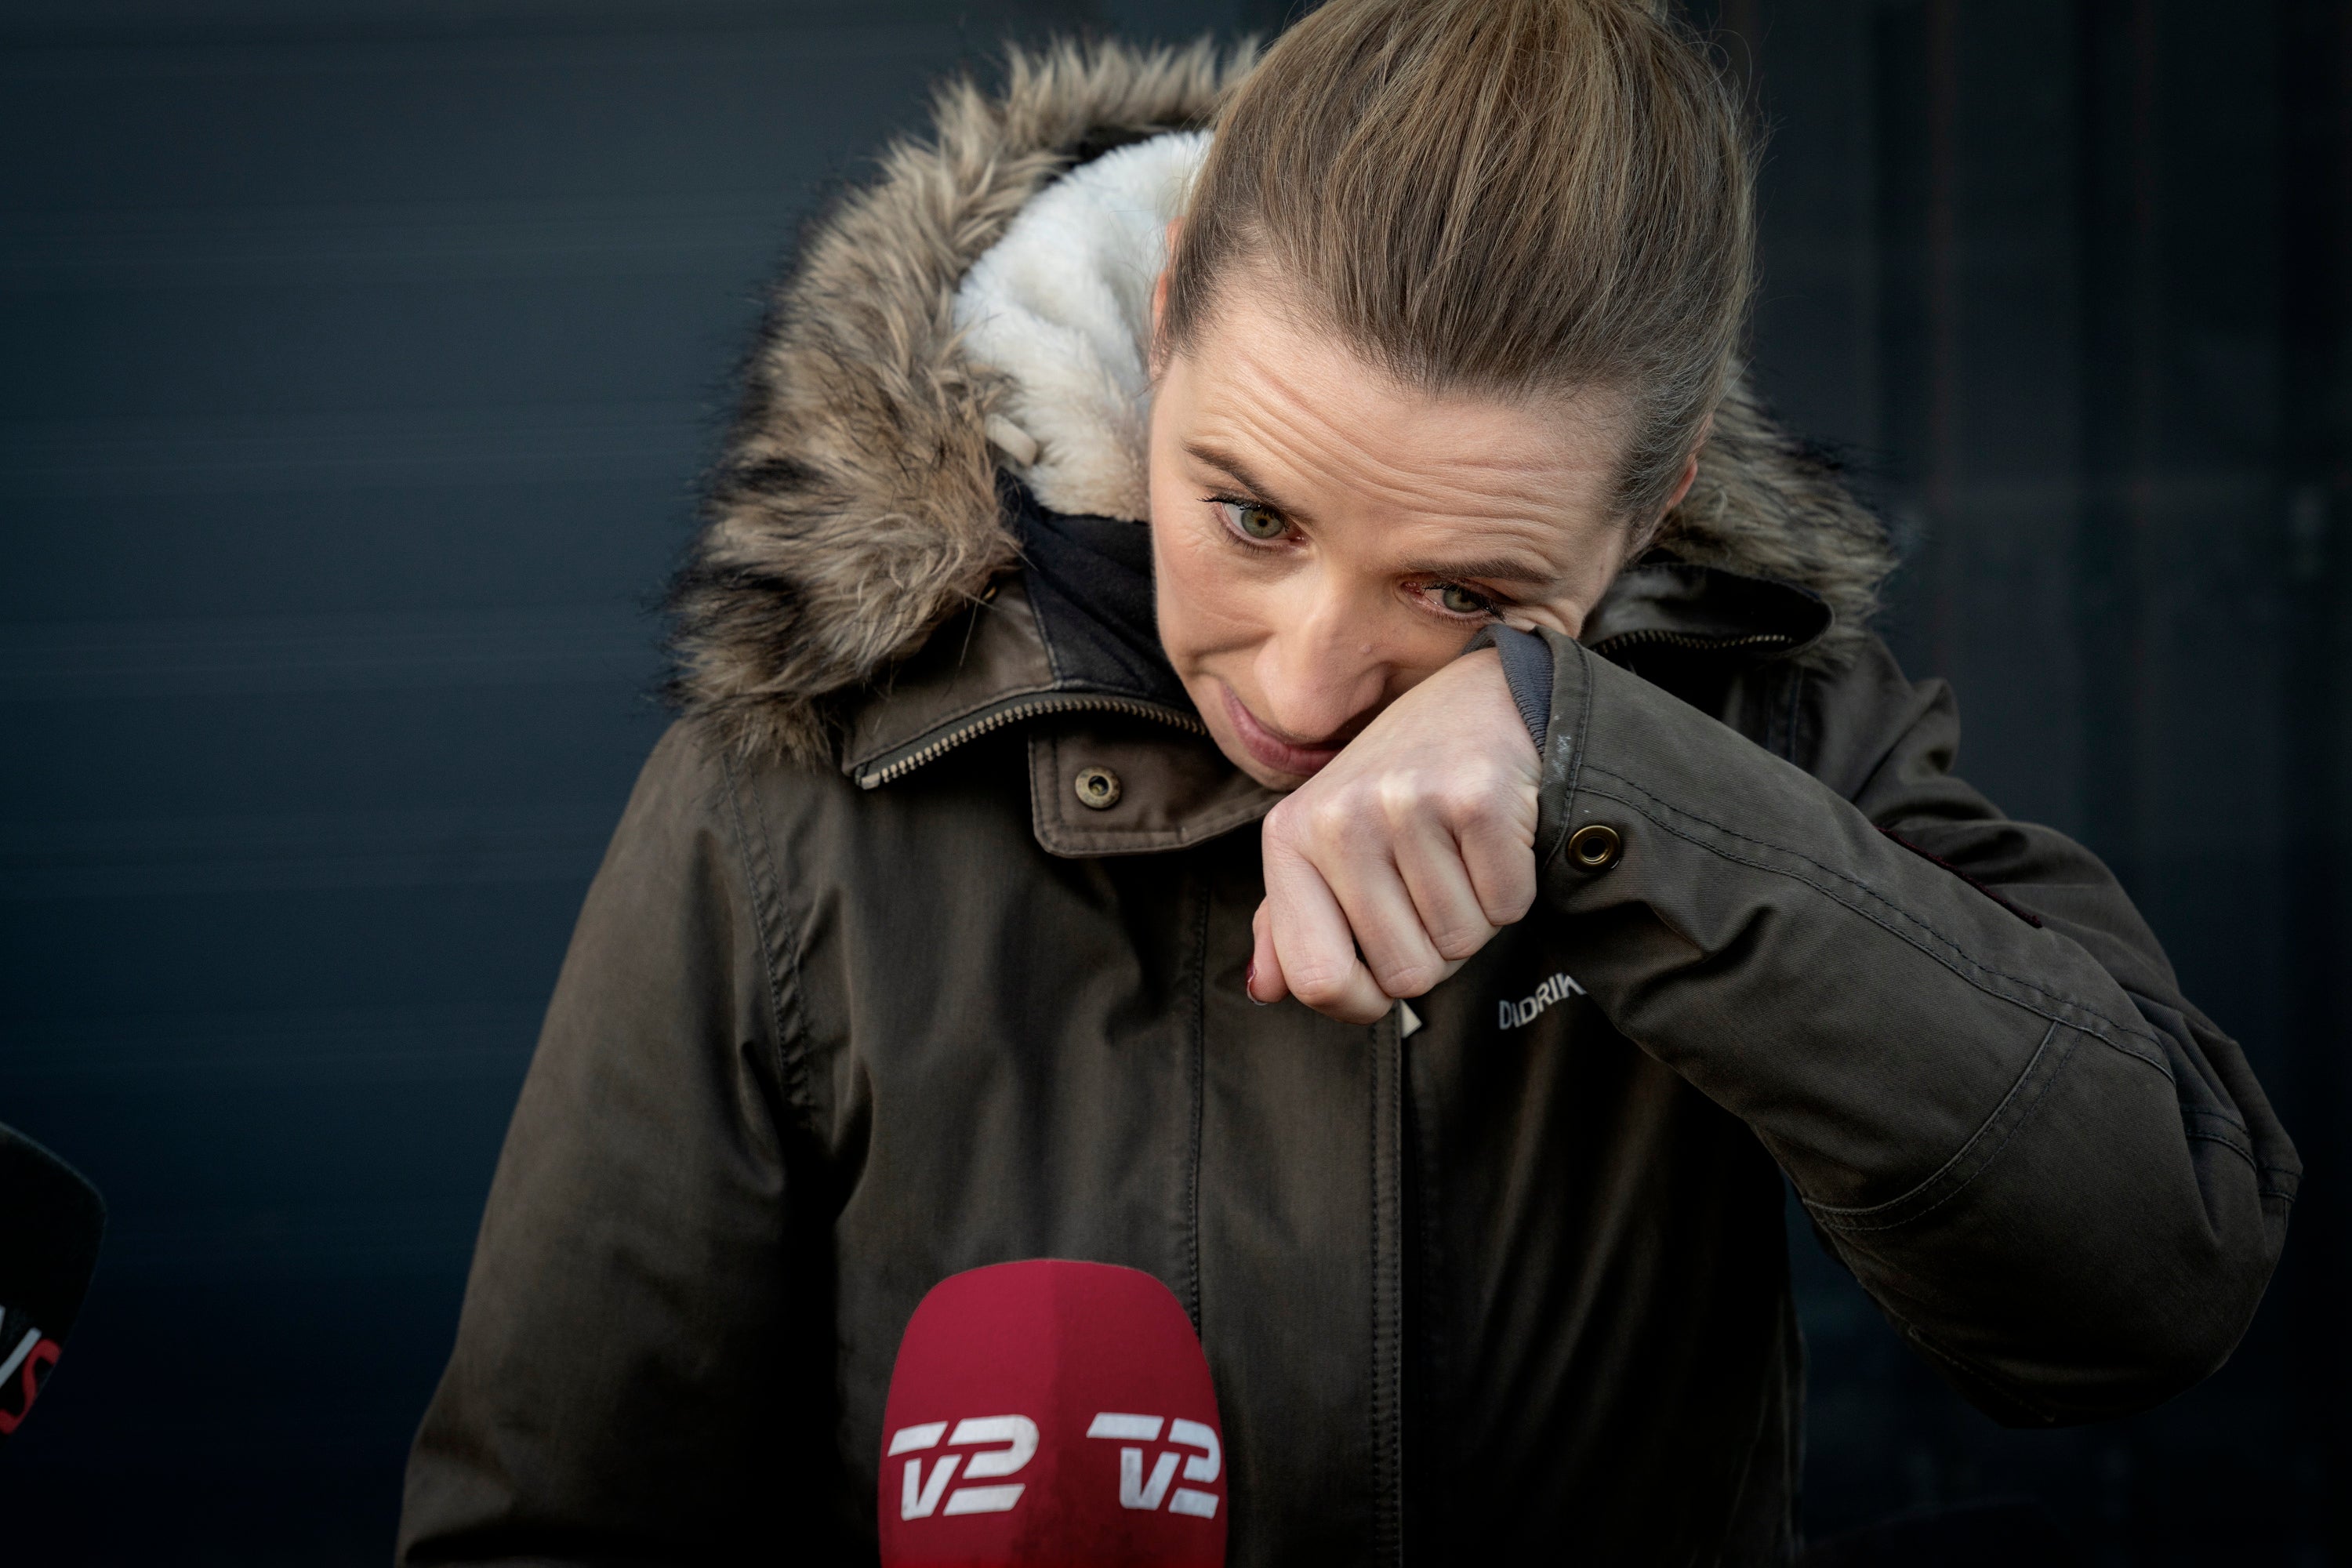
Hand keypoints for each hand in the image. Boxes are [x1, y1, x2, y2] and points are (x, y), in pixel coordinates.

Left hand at [1247, 648, 1540, 1023]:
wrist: (1483, 702)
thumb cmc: (1400, 786)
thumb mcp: (1327, 843)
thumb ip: (1291, 920)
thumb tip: (1264, 990)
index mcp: (1290, 838)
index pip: (1316, 979)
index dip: (1360, 1004)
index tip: (1379, 980)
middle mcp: (1339, 819)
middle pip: (1405, 975)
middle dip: (1433, 951)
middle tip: (1433, 885)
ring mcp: (1407, 805)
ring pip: (1461, 944)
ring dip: (1474, 916)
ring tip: (1460, 854)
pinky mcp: (1477, 799)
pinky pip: (1508, 907)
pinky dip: (1512, 890)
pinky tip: (1493, 840)